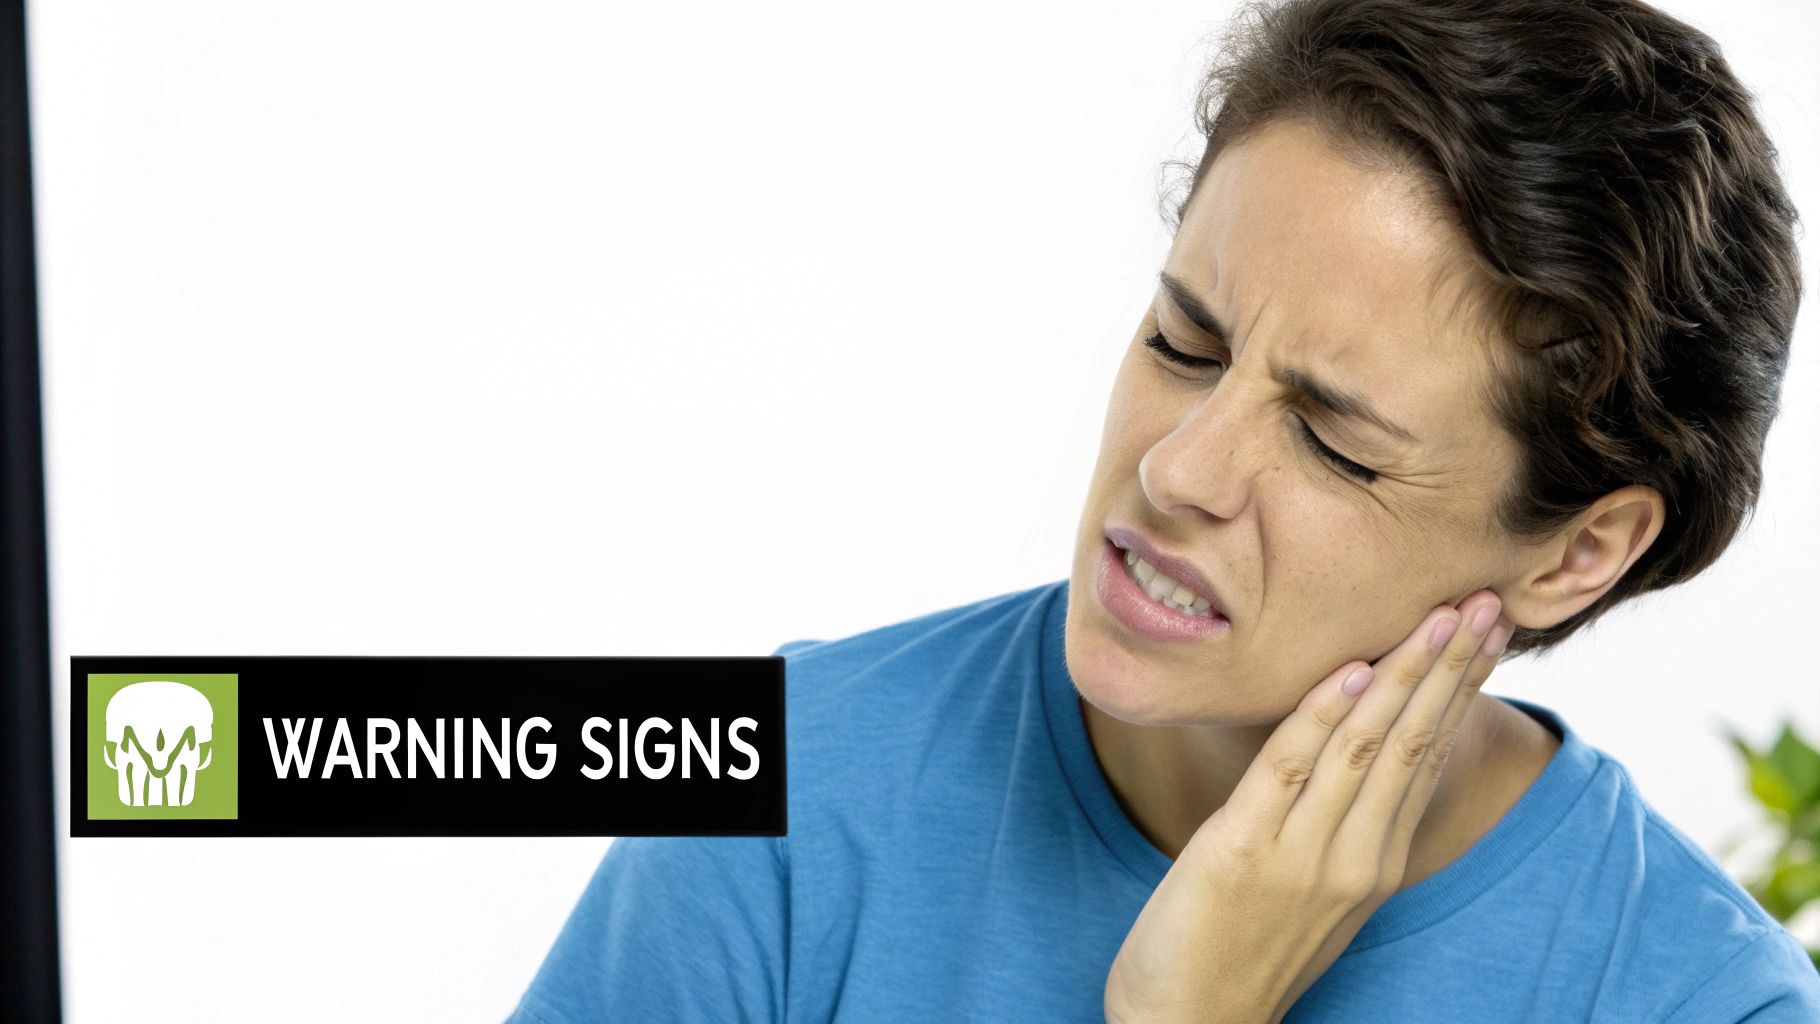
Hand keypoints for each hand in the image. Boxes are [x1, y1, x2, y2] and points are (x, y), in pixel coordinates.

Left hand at [1103, 590, 1516, 1023]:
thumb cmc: (1243, 948)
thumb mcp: (1313, 887)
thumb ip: (1340, 823)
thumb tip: (1352, 745)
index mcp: (1375, 861)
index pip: (1427, 755)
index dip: (1458, 688)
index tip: (1486, 629)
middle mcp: (1353, 856)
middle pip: (1414, 741)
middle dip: (1452, 667)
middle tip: (1488, 600)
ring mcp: (1302, 855)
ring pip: (1368, 745)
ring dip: (1406, 673)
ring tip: (1440, 615)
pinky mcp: (1242, 850)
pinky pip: (1290, 767)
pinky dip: (1324, 714)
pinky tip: (1353, 669)